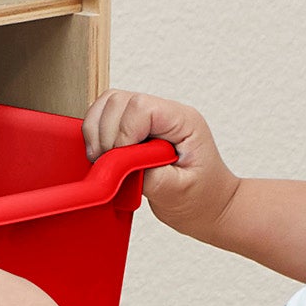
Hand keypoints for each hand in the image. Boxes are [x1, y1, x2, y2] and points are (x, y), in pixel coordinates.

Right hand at [90, 87, 235, 244]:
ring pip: (108, 104)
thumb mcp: (179, 192)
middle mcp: (166, 113)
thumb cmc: (202, 198)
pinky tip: (103, 157)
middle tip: (108, 164)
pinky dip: (96, 136)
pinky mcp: (135, 128)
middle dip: (106, 134)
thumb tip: (119, 166)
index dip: (123, 133)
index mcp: (183, 122)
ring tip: (103, 161)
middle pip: (119, 100)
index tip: (120, 161)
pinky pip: (105, 118)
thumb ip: (150, 176)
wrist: (209, 205)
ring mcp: (149, 119)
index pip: (142, 107)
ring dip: (97, 132)